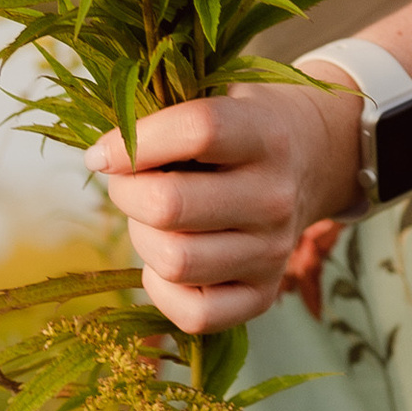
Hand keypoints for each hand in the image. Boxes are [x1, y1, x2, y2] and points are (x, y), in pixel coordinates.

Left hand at [87, 79, 362, 331]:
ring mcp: (273, 252)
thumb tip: (100, 157)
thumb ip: (161, 112)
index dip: (133, 141)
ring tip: (150, 219)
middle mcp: (275, 198)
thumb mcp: (215, 95)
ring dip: (142, 239)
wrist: (311, 161)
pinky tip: (165, 256)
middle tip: (127, 183)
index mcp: (265, 136)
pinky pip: (195, 315)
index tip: (101, 153)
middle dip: (127, 193)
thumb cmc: (241, 126)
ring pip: (174, 262)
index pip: (197, 131)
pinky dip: (162, 291)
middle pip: (169, 206)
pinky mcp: (263, 295)